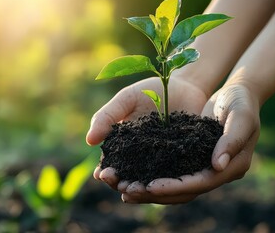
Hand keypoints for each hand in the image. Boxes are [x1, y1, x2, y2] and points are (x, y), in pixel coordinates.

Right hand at [86, 75, 207, 191]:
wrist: (186, 85)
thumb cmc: (152, 90)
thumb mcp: (127, 99)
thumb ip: (107, 116)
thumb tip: (88, 141)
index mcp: (124, 147)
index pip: (112, 165)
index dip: (106, 172)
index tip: (102, 174)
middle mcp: (141, 159)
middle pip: (129, 178)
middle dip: (123, 185)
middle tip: (122, 186)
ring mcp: (162, 162)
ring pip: (150, 183)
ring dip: (144, 191)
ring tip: (139, 190)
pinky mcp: (183, 163)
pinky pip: (175, 177)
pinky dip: (169, 184)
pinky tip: (165, 187)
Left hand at [119, 84, 260, 203]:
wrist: (237, 95)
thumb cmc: (242, 102)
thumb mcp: (241, 115)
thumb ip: (232, 139)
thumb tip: (217, 165)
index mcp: (233, 167)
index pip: (202, 183)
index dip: (177, 186)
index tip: (152, 186)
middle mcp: (217, 172)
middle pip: (186, 191)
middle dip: (158, 194)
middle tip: (129, 193)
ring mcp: (204, 167)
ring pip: (176, 187)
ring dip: (151, 191)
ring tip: (125, 190)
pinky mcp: (192, 159)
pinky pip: (172, 173)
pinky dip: (154, 176)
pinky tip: (133, 176)